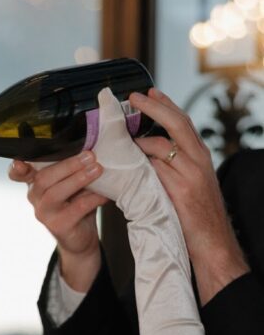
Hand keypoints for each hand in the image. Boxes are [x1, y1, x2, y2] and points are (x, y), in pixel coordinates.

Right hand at [8, 152, 106, 291]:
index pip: (17, 173)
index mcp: (35, 182)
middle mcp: (34, 197)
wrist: (81, 236)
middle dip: (67, 165)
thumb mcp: (70, 182)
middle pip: (43, 178)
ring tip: (97, 169)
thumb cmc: (76, 202)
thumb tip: (88, 149)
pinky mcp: (58, 226)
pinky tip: (104, 193)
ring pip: (55, 193)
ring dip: (78, 179)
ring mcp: (44, 213)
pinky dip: (92, 198)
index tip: (20, 162)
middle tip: (90, 156)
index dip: (17, 168)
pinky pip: (76, 208)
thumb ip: (70, 168)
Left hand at [130, 87, 248, 303]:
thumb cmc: (197, 217)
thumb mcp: (189, 185)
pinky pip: (156, 171)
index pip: (183, 123)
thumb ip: (173, 169)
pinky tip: (126, 162)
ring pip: (162, 146)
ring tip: (121, 136)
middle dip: (154, 107)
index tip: (149, 92)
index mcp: (201, 157)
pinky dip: (140, 164)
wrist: (213, 242)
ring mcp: (190, 175)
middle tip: (133, 98)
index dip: (166, 105)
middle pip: (176, 123)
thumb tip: (147, 157)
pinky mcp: (181, 191)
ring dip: (139, 139)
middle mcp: (199, 160)